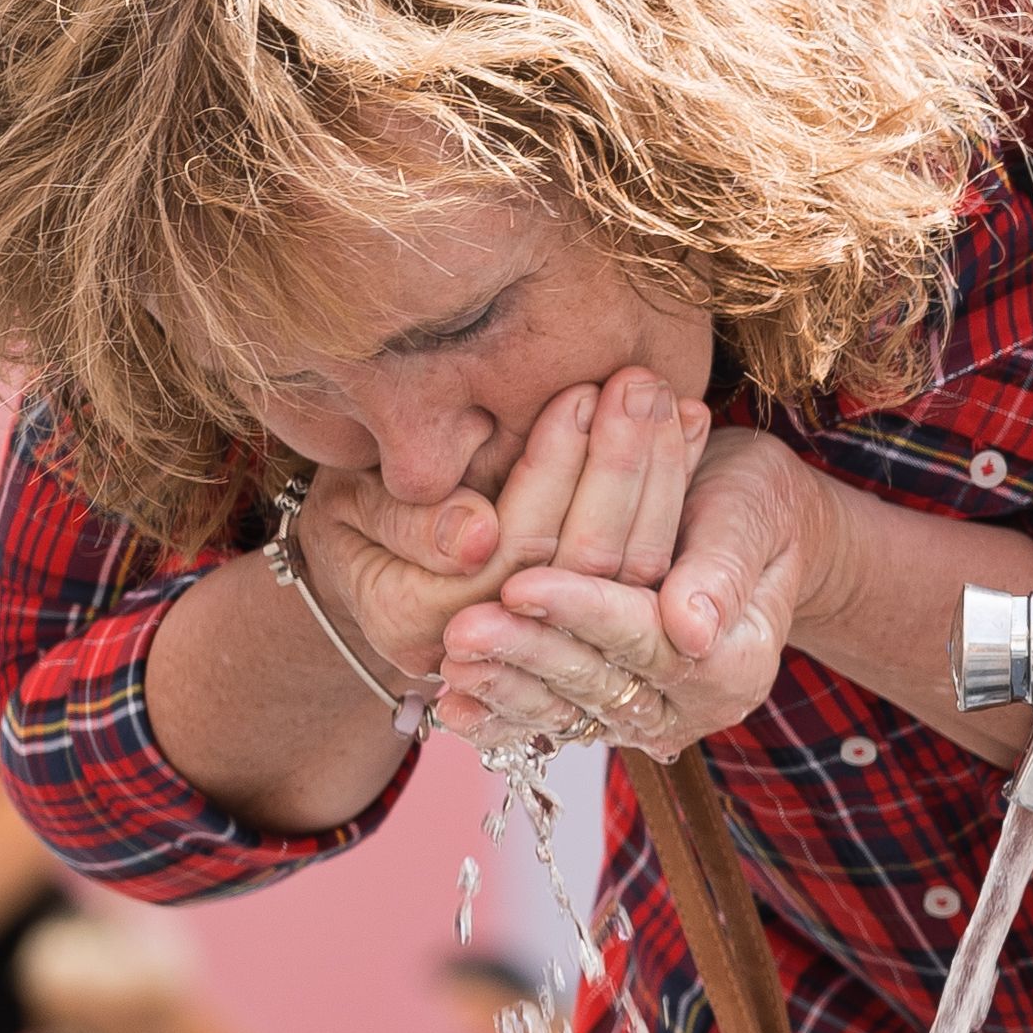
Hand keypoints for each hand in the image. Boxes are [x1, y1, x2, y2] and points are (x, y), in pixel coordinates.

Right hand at [291, 371, 705, 685]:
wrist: (361, 564)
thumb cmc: (345, 512)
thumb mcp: (349, 505)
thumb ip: (407, 520)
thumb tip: (475, 535)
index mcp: (417, 621)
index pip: (512, 546)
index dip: (552, 471)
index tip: (581, 393)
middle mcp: (488, 648)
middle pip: (579, 562)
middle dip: (619, 467)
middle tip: (642, 384)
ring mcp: (540, 642)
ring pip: (622, 571)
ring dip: (659, 481)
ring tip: (675, 399)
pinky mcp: (581, 623)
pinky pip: (637, 569)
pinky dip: (666, 499)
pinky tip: (687, 432)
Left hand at [432, 423, 836, 763]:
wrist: (754, 527)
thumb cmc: (756, 503)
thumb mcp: (751, 515)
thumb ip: (722, 571)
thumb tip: (693, 631)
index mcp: (739, 662)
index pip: (649, 638)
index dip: (584, 611)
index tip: (521, 583)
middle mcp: (694, 704)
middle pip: (601, 681)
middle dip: (528, 651)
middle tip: (462, 630)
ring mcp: (649, 714)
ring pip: (569, 708)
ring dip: (505, 685)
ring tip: (447, 662)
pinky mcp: (610, 712)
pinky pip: (553, 720)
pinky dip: (503, 715)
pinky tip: (455, 709)